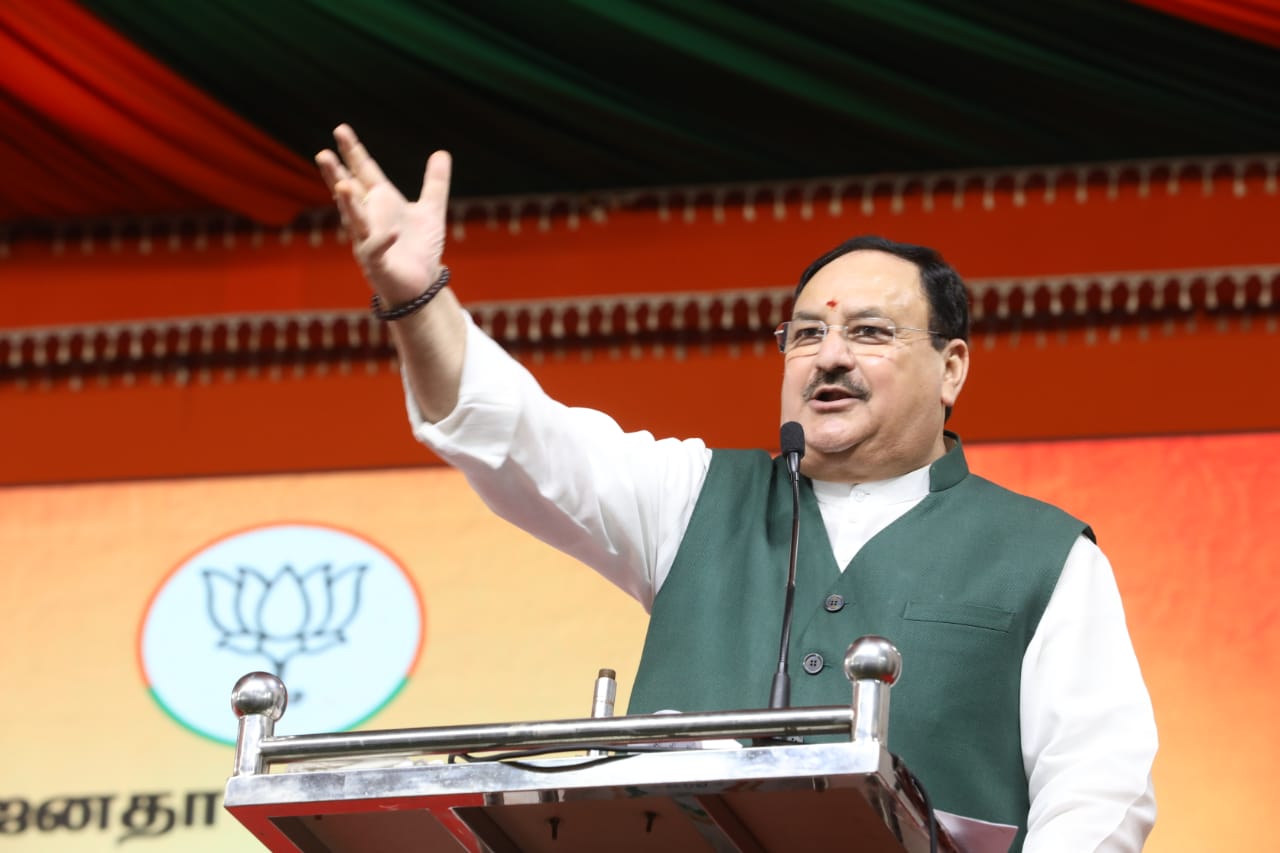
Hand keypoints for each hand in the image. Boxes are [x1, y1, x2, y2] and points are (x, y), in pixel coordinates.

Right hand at [315, 124, 451, 305]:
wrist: (423, 285)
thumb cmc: (421, 249)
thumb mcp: (431, 210)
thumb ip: (435, 183)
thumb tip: (442, 152)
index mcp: (380, 202)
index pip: (363, 172)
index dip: (353, 152)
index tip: (341, 129)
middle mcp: (369, 218)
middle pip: (349, 192)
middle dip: (336, 174)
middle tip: (323, 154)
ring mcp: (368, 240)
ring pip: (354, 220)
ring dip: (347, 204)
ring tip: (341, 186)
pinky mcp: (377, 263)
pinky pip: (376, 250)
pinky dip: (382, 241)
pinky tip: (391, 233)